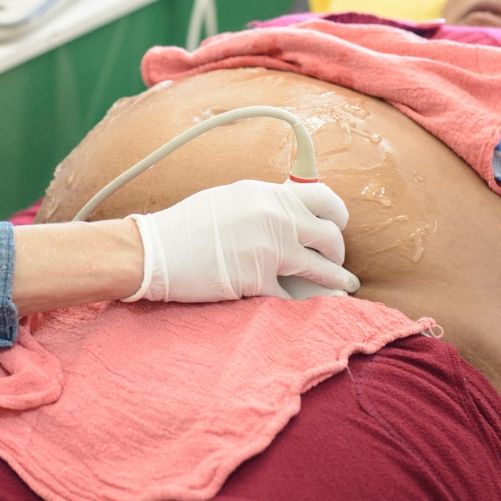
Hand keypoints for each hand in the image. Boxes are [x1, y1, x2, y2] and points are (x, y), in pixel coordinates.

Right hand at [123, 179, 358, 302]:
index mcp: (267, 194)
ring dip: (336, 280)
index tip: (338, 225)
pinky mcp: (259, 280)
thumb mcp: (230, 200)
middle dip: (337, 252)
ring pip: (321, 268)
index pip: (323, 198)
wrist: (156, 251)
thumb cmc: (186, 226)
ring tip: (344, 287)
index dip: (337, 214)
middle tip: (336, 261)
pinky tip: (313, 306)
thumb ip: (263, 204)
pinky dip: (304, 302)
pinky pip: (294, 295)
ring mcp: (269, 250)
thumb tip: (289, 213)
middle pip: (328, 235)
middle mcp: (275, 218)